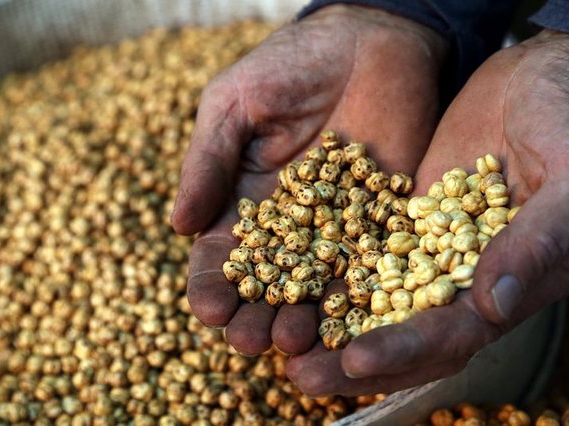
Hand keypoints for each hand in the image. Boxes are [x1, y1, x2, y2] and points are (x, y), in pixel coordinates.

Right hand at [172, 5, 445, 355]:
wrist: (370, 40)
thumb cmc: (291, 64)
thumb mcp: (235, 103)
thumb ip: (208, 161)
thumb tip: (177, 225)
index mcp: (241, 203)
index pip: (219, 258)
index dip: (210, 287)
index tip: (209, 309)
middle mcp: (286, 227)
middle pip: (264, 286)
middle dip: (253, 317)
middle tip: (251, 340)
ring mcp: (335, 229)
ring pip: (313, 289)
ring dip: (301, 320)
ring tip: (293, 341)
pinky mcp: (381, 223)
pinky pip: (368, 268)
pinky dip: (357, 298)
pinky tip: (349, 325)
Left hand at [287, 30, 568, 395]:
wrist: (538, 81)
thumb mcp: (568, 182)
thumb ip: (537, 244)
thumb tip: (495, 306)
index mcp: (509, 285)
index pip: (453, 334)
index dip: (406, 349)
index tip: (355, 358)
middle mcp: (461, 279)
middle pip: (403, 332)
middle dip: (353, 358)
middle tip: (298, 375)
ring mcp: (425, 249)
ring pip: (373, 298)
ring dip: (330, 326)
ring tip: (279, 342)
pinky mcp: (398, 219)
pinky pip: (358, 250)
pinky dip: (325, 271)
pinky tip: (285, 280)